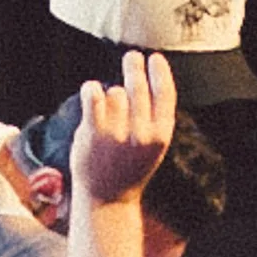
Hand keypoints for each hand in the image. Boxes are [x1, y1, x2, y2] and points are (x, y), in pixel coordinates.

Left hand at [68, 53, 175, 208]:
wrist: (107, 199)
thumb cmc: (129, 168)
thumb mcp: (152, 146)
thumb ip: (153, 117)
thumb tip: (147, 76)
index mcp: (160, 136)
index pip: (165, 94)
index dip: (160, 72)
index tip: (155, 58)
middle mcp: (141, 134)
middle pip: (138, 87)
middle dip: (135, 67)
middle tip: (132, 57)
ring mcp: (117, 133)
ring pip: (114, 92)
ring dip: (110, 97)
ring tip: (108, 115)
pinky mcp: (93, 133)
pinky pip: (93, 95)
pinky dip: (91, 90)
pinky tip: (91, 90)